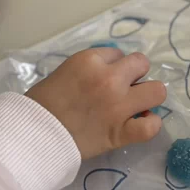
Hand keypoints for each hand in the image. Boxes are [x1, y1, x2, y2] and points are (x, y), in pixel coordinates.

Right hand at [27, 48, 166, 158]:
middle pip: (142, 64)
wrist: (32, 136)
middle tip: (123, 89)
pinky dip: (150, 125)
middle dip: (135, 75)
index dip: (113, 67)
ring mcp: (118, 106)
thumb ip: (88, 70)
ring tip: (137, 106)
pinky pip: (152, 126)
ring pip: (157, 91)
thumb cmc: (40, 105)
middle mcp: (109, 79)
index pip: (117, 54)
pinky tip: (140, 124)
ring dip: (148, 97)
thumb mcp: (63, 73)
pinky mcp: (121, 132)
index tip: (103, 79)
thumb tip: (107, 74)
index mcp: (89, 60)